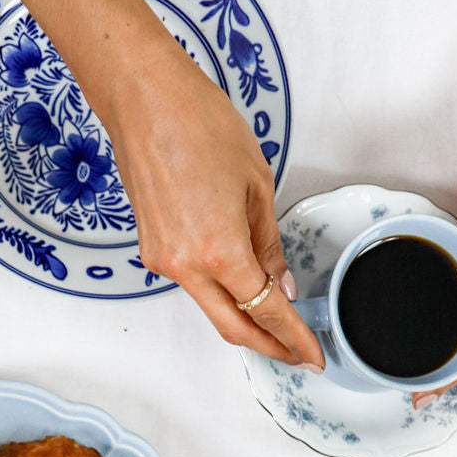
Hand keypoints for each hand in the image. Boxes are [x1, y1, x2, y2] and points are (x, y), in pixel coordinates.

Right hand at [105, 45, 324, 369]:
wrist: (143, 101)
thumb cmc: (199, 125)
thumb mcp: (256, 184)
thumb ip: (269, 244)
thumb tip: (280, 284)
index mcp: (220, 251)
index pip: (265, 310)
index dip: (293, 337)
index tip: (312, 354)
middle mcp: (186, 266)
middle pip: (233, 327)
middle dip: (268, 347)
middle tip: (296, 355)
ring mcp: (164, 261)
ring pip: (211, 307)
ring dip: (243, 318)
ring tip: (275, 319)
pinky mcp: (152, 250)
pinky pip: (192, 282)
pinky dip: (219, 290)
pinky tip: (239, 283)